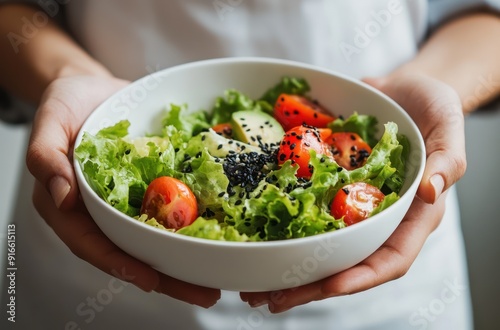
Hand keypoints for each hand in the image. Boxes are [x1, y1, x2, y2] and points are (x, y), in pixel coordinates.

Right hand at [27, 75, 220, 306]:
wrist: (96, 89)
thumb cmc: (67, 104)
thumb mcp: (51, 121)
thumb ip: (46, 156)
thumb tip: (61, 196)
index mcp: (70, 205)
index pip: (92, 243)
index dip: (119, 263)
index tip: (149, 278)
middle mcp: (101, 212)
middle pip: (131, 252)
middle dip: (165, 277)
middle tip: (202, 293)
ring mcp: (127, 202)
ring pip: (153, 240)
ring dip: (183, 263)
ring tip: (214, 281)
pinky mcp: (149, 189)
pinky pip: (168, 213)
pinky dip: (188, 230)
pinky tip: (214, 240)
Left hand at [240, 73, 466, 311]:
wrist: (402, 90)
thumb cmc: (434, 107)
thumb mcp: (448, 125)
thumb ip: (446, 159)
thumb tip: (430, 190)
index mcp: (411, 215)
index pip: (390, 259)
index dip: (360, 277)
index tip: (328, 286)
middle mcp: (378, 217)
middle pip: (345, 262)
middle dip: (310, 285)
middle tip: (272, 298)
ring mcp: (351, 204)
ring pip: (320, 244)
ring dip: (288, 266)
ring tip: (253, 284)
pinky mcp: (330, 186)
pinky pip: (307, 209)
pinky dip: (281, 224)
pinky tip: (255, 235)